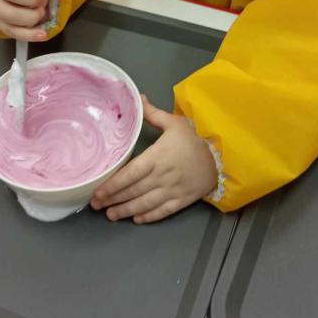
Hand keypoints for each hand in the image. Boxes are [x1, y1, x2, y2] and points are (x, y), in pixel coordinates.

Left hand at [91, 95, 217, 223]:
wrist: (221, 157)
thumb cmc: (194, 139)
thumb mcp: (174, 122)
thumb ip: (153, 114)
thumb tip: (139, 98)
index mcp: (157, 157)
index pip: (130, 174)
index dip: (113, 184)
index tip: (98, 191)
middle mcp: (162, 176)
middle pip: (133, 190)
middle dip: (113, 199)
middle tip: (96, 205)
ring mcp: (172, 190)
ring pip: (145, 203)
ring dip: (126, 210)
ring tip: (111, 215)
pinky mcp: (182, 200)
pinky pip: (163, 211)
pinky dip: (149, 216)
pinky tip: (136, 219)